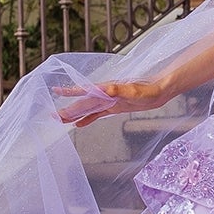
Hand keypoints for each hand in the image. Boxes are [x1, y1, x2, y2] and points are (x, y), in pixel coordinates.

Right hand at [54, 78, 170, 128]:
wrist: (160, 91)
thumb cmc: (148, 89)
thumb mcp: (134, 91)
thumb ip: (119, 89)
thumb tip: (106, 88)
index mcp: (107, 89)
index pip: (85, 92)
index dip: (71, 92)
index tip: (56, 91)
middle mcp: (105, 95)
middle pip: (83, 103)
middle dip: (68, 109)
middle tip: (53, 116)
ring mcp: (109, 101)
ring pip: (88, 109)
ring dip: (75, 114)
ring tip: (61, 120)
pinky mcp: (115, 107)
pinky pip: (97, 114)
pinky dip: (87, 119)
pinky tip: (79, 124)